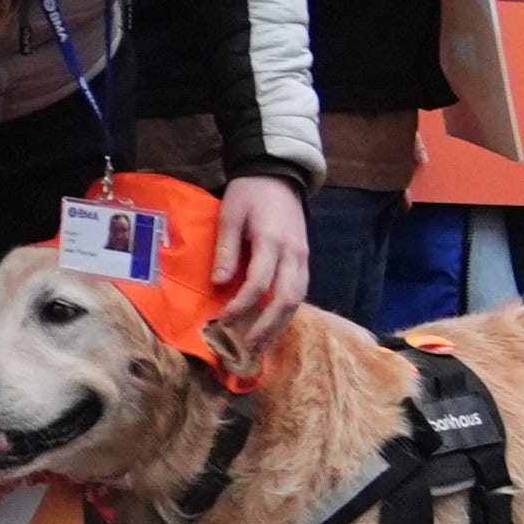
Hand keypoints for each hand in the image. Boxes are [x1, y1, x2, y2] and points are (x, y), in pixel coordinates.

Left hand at [213, 170, 313, 345]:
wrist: (278, 176)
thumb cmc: (249, 194)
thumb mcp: (230, 215)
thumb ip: (226, 249)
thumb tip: (218, 283)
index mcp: (272, 241)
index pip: (259, 283)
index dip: (241, 306)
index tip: (223, 320)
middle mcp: (293, 254)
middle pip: (285, 299)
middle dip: (266, 327)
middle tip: (247, 347)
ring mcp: (303, 258)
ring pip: (297, 301)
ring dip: (279, 326)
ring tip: (260, 346)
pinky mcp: (304, 261)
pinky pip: (299, 293)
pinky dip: (287, 313)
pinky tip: (273, 327)